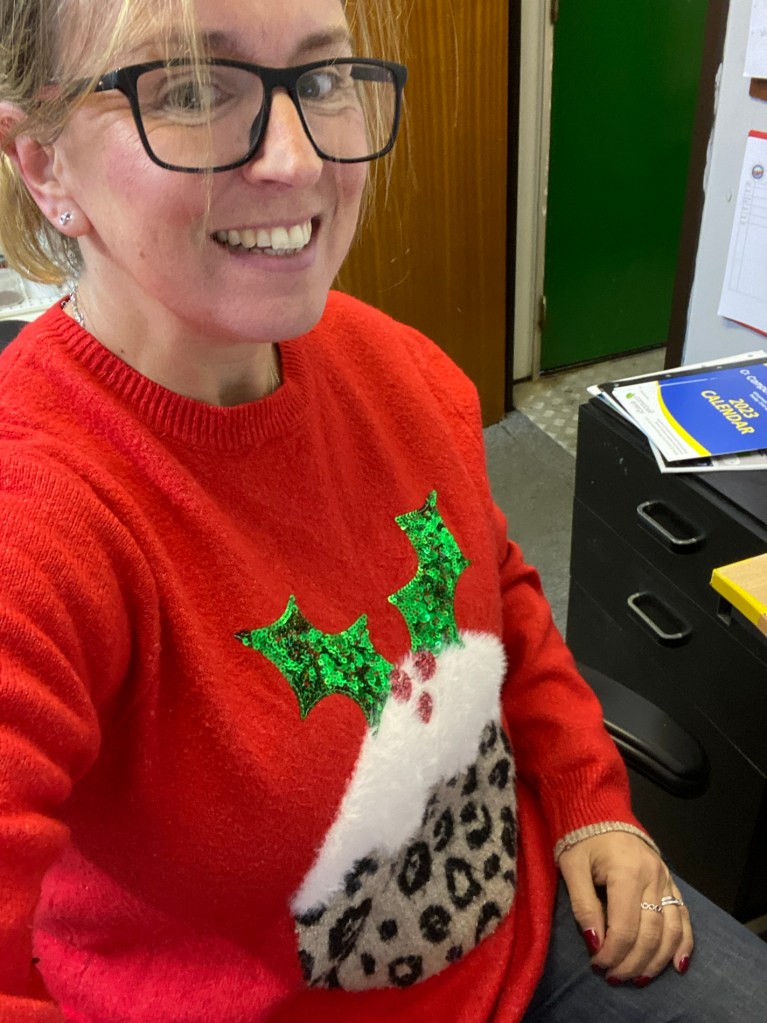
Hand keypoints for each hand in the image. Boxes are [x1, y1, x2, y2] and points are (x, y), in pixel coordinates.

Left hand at [558, 831, 693, 984]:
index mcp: (627, 872)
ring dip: (656, 960)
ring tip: (639, 978)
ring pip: (671, 930)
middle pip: (650, 934)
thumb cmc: (581, 837)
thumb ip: (583, 905)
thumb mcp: (572, 867)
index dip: (612, 954)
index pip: (625, 928)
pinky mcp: (670, 882)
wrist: (598, 809)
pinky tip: (677, 965)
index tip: (597, 966)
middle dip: (632, 962)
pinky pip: (683, 917)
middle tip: (614, 978)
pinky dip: (683, 944)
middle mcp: (653, 877)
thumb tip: (595, 944)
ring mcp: (665, 879)